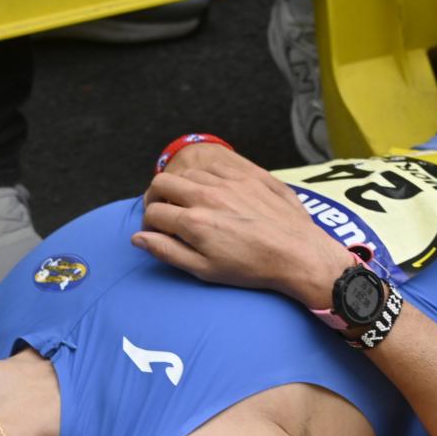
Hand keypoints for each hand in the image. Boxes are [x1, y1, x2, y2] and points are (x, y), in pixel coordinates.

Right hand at [134, 147, 352, 308]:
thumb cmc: (252, 268)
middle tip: (163, 212)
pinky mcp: (248, 174)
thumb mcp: (205, 270)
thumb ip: (168, 251)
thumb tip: (138, 238)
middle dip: (155, 198)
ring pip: (187, 173)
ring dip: (180, 186)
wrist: (297, 254)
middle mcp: (207, 195)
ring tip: (188, 204)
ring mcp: (228, 181)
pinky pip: (214, 165)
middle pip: (162, 183)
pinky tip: (212, 191)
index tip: (156, 232)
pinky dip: (204, 176)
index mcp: (194, 221)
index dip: (148, 224)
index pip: (153, 212)